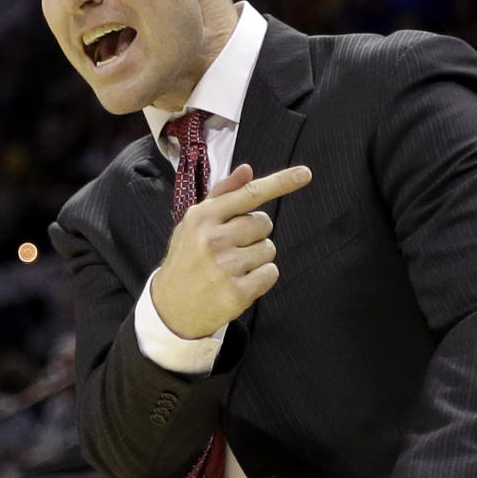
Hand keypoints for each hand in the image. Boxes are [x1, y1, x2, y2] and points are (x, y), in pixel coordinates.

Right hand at [151, 163, 311, 338]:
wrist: (171, 307)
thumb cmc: (187, 259)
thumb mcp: (193, 223)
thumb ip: (222, 195)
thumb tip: (248, 170)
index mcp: (202, 217)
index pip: (249, 194)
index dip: (280, 182)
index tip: (305, 174)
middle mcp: (213, 239)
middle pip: (264, 223)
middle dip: (255, 234)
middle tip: (232, 247)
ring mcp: (225, 267)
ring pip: (269, 249)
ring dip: (258, 257)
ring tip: (232, 267)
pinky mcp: (237, 293)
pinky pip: (271, 273)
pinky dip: (262, 277)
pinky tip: (241, 281)